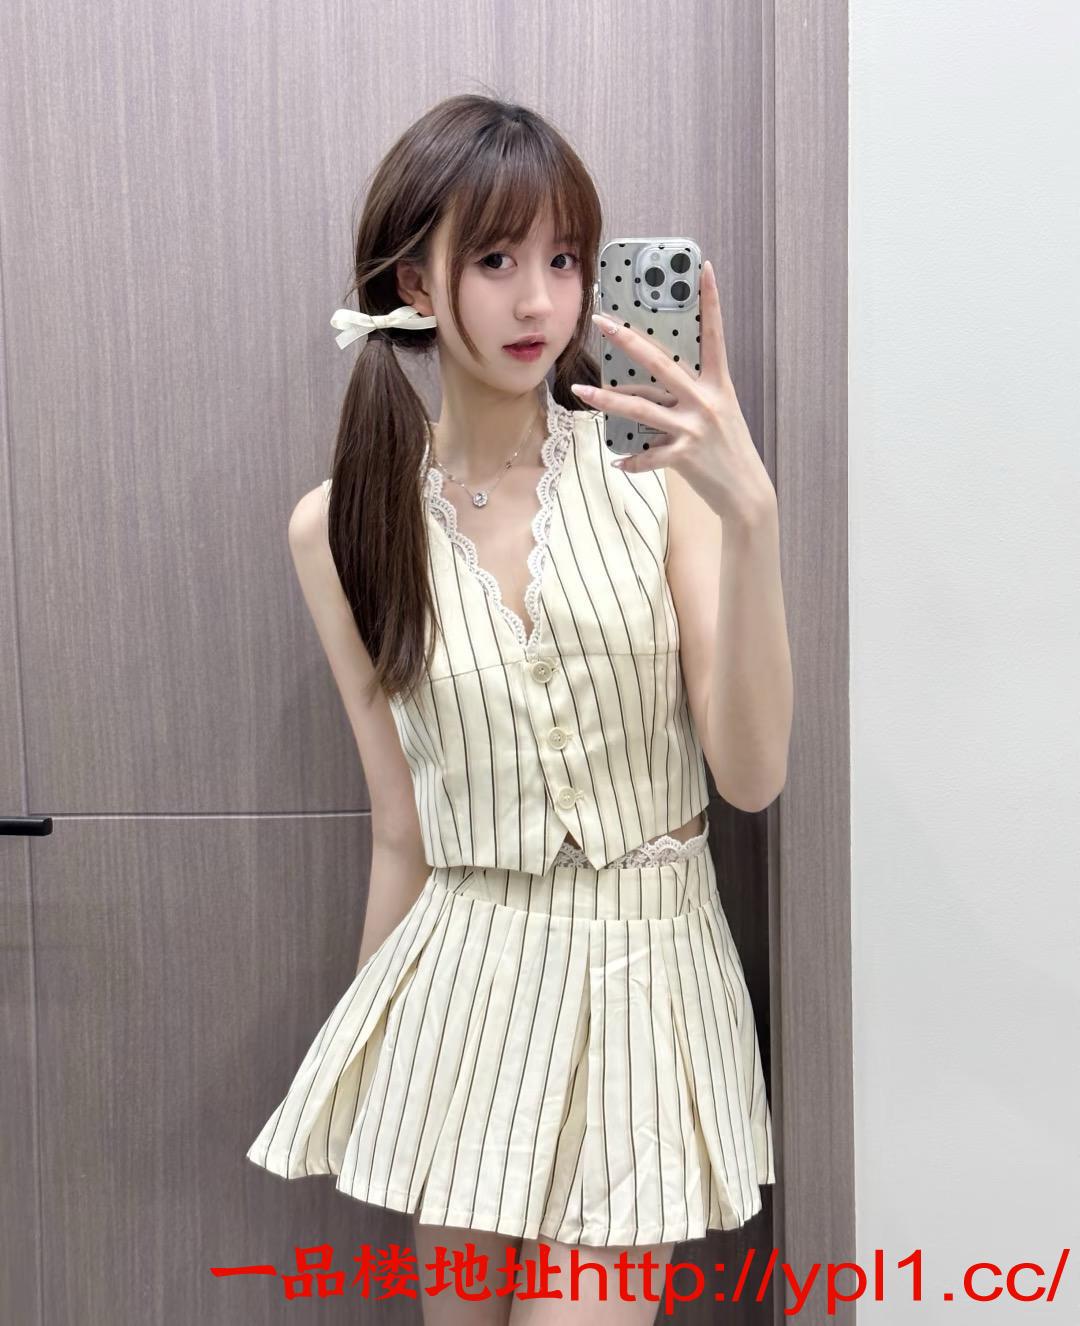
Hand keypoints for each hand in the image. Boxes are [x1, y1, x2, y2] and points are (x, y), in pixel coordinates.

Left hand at [570, 260, 774, 524]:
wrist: (746, 492)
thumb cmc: (728, 449)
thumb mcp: (717, 413)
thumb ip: (686, 396)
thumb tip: (644, 387)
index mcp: (718, 384)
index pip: (714, 335)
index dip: (711, 301)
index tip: (704, 269)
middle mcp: (705, 401)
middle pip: (660, 364)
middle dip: (627, 340)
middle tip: (602, 321)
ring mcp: (694, 428)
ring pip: (641, 408)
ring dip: (607, 399)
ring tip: (581, 391)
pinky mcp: (685, 457)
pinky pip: (648, 455)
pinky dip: (632, 460)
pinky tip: (619, 463)